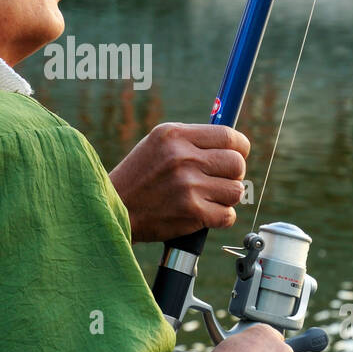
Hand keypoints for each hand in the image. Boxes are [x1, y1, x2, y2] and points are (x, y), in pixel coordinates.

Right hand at [107, 123, 249, 242]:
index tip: (237, 154)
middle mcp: (183, 157)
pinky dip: (220, 217)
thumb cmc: (138, 176)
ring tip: (209, 197)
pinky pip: (228, 215)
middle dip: (233, 174)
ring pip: (236, 190)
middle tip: (219, 180)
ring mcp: (188, 185)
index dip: (240, 147)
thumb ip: (192, 140)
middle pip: (237, 163)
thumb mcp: (158, 143)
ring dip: (227, 197)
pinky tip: (204, 213)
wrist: (112, 209)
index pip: (229, 136)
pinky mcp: (191, 212)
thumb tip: (232, 143)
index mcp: (175, 135)